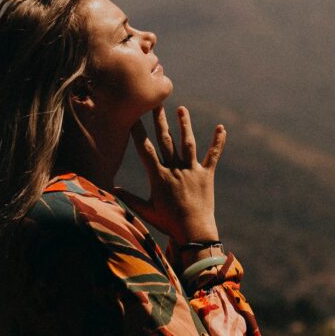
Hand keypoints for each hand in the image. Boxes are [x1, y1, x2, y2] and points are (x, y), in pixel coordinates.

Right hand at [118, 105, 225, 246]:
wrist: (194, 233)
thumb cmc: (168, 223)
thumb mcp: (146, 211)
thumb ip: (129, 198)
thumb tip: (112, 190)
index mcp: (159, 176)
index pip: (145, 150)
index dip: (138, 132)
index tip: (133, 116)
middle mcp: (175, 169)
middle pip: (166, 140)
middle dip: (160, 120)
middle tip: (156, 103)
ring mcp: (192, 170)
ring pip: (188, 143)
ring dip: (185, 125)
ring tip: (181, 109)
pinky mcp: (206, 175)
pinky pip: (213, 155)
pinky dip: (218, 142)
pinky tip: (222, 128)